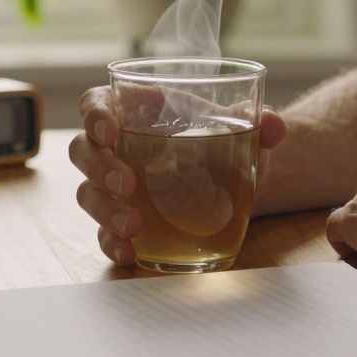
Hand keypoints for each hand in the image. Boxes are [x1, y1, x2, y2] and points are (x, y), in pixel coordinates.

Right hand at [69, 85, 286, 265]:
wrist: (234, 181)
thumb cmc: (224, 140)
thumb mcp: (243, 126)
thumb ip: (260, 121)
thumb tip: (274, 126)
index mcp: (135, 110)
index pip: (97, 103)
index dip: (95, 114)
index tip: (109, 130)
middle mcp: (115, 147)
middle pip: (82, 150)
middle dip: (98, 168)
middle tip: (128, 185)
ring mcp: (113, 187)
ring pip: (87, 194)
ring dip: (104, 211)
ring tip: (133, 227)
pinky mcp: (120, 221)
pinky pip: (102, 233)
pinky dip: (111, 244)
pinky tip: (130, 254)